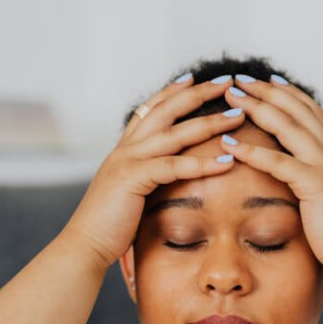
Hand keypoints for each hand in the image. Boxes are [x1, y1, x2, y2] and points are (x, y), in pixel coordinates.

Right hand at [62, 75, 246, 267]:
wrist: (85, 244)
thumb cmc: (110, 226)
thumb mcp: (129, 194)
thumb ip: (146, 180)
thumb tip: (166, 180)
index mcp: (124, 150)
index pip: (150, 110)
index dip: (171, 93)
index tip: (194, 79)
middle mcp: (126, 149)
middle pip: (166, 110)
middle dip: (197, 94)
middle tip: (226, 81)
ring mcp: (128, 160)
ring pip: (175, 133)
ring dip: (210, 122)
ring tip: (237, 115)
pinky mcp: (133, 178)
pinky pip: (174, 166)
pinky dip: (202, 163)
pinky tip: (227, 161)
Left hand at [217, 75, 322, 265]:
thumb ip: (319, 176)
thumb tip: (305, 173)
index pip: (310, 111)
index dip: (288, 92)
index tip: (267, 79)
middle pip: (295, 109)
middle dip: (265, 91)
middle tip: (239, 79)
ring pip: (286, 125)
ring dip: (255, 108)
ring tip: (230, 97)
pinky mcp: (314, 182)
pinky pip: (277, 161)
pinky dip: (251, 150)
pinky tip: (229, 143)